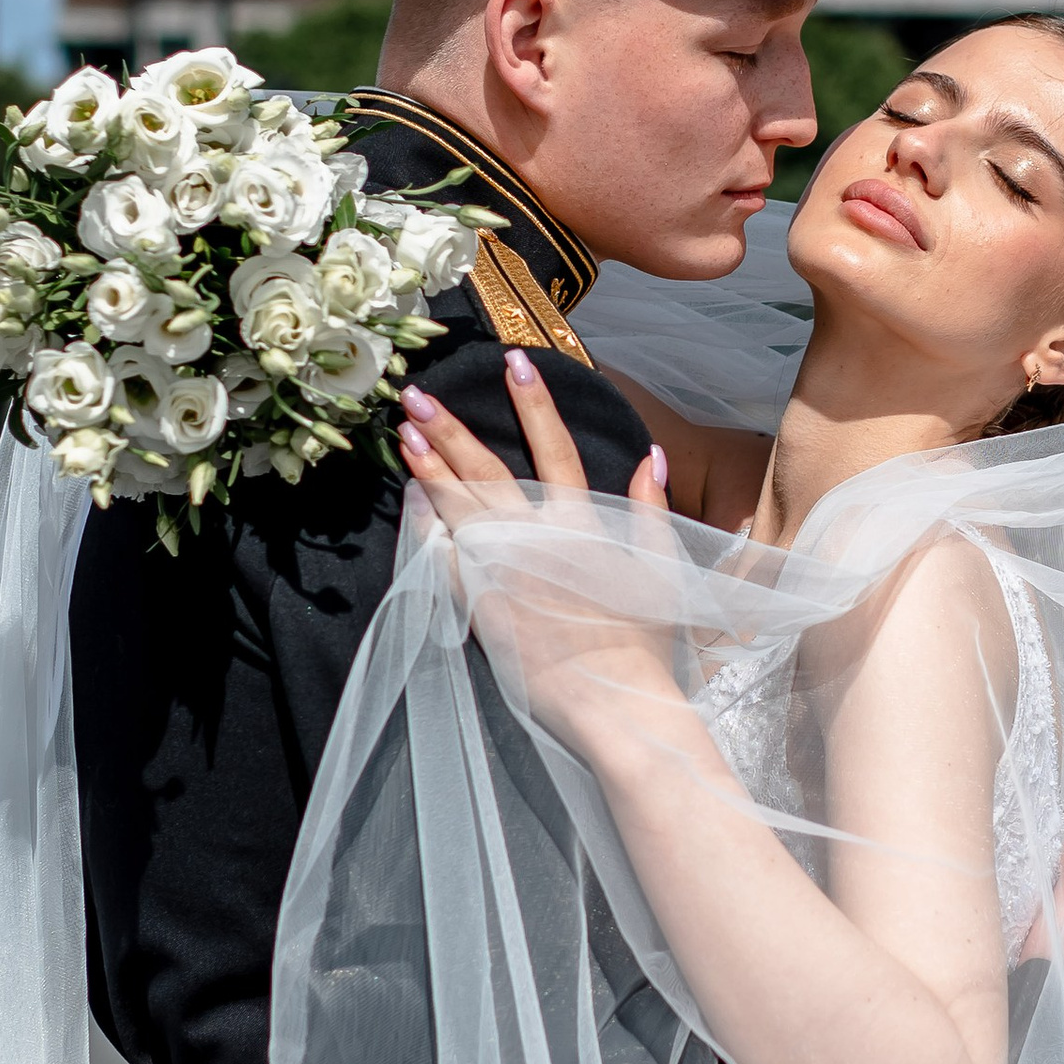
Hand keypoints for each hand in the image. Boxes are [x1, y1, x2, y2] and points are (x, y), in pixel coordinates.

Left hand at [400, 358, 681, 756]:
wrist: (612, 701)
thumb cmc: (643, 642)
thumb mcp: (660, 567)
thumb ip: (652, 508)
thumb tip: (653, 455)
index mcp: (583, 525)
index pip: (556, 448)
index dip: (535, 403)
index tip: (514, 362)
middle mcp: (537, 540)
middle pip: (488, 469)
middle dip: (451, 427)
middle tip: (416, 394)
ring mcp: (503, 573)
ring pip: (457, 508)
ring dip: (428, 468)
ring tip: (403, 434)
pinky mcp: (480, 607)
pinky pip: (442, 565)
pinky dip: (423, 534)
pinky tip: (406, 507)